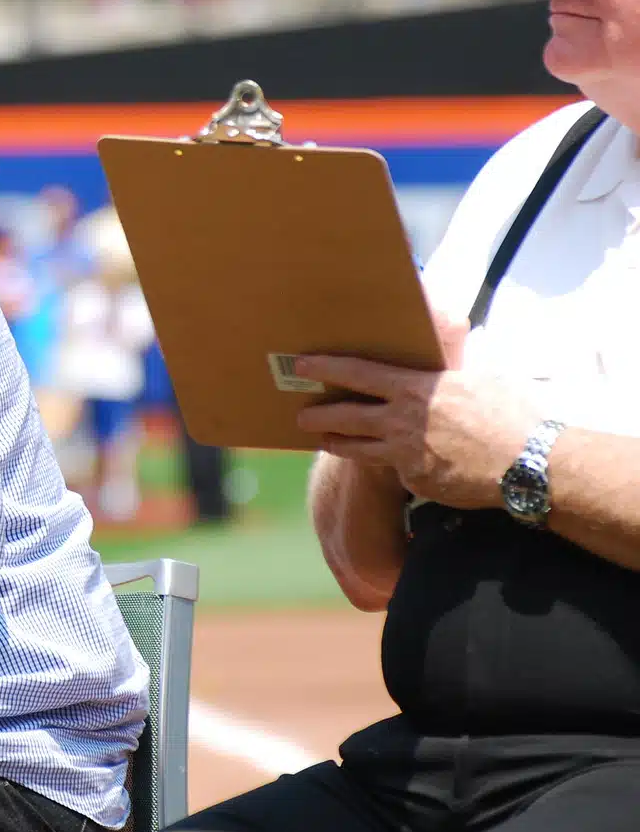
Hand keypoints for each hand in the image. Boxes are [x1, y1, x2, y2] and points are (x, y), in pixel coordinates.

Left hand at [295, 311, 537, 509]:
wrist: (531, 465)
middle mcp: (402, 422)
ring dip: (338, 443)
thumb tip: (452, 349)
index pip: (358, 373)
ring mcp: (405, 455)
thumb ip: (452, 370)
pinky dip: (397, 467)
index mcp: (415, 390)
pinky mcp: (415, 482)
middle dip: (318, 414)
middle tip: (299, 414)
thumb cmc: (513, 414)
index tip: (302, 364)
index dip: (327, 368)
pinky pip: (398, 473)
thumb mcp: (480, 379)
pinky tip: (398, 465)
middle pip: (346, 416)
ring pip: (359, 449)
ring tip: (323, 440)